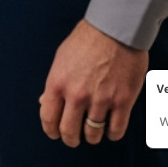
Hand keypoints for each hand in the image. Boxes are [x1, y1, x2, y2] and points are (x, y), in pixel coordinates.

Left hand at [38, 19, 147, 146]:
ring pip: (93, 134)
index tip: (56, 133)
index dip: (51, 131)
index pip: (48, 119)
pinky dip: (112, 134)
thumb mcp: (61, 58)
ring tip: (93, 132)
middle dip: (71, 139)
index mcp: (58, 83)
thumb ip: (54, 83)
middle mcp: (77, 95)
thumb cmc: (87, 39)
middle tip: (74, 138)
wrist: (115, 28)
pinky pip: (116, 130)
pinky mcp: (122, 101)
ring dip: (92, 137)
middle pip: (69, 132)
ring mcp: (100, 100)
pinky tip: (110, 129)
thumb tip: (45, 102)